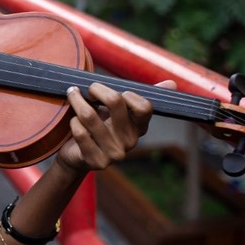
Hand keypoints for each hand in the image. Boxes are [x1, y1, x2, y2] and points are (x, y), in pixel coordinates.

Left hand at [56, 80, 176, 171]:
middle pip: (115, 102)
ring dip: (77, 101)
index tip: (114, 91)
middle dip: (96, 88)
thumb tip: (172, 84)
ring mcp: (114, 153)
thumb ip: (142, 96)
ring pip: (89, 115)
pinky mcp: (96, 161)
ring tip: (72, 95)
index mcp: (139, 126)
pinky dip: (73, 122)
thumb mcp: (120, 111)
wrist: (77, 155)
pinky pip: (80, 132)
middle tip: (88, 88)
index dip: (127, 94)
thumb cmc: (100, 126)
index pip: (145, 106)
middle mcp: (130, 141)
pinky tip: (73, 122)